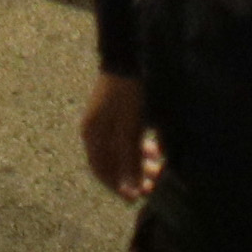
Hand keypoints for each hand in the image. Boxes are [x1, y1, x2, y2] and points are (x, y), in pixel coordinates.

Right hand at [79, 73, 159, 199]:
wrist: (131, 54)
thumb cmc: (128, 93)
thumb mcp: (129, 129)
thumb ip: (129, 160)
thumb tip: (130, 191)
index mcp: (93, 134)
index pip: (101, 170)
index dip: (118, 186)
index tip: (136, 197)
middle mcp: (96, 128)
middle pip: (113, 161)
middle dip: (133, 175)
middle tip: (153, 184)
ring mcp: (107, 118)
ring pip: (123, 149)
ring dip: (140, 161)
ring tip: (159, 166)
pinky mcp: (120, 110)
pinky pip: (129, 137)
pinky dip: (141, 146)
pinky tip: (157, 147)